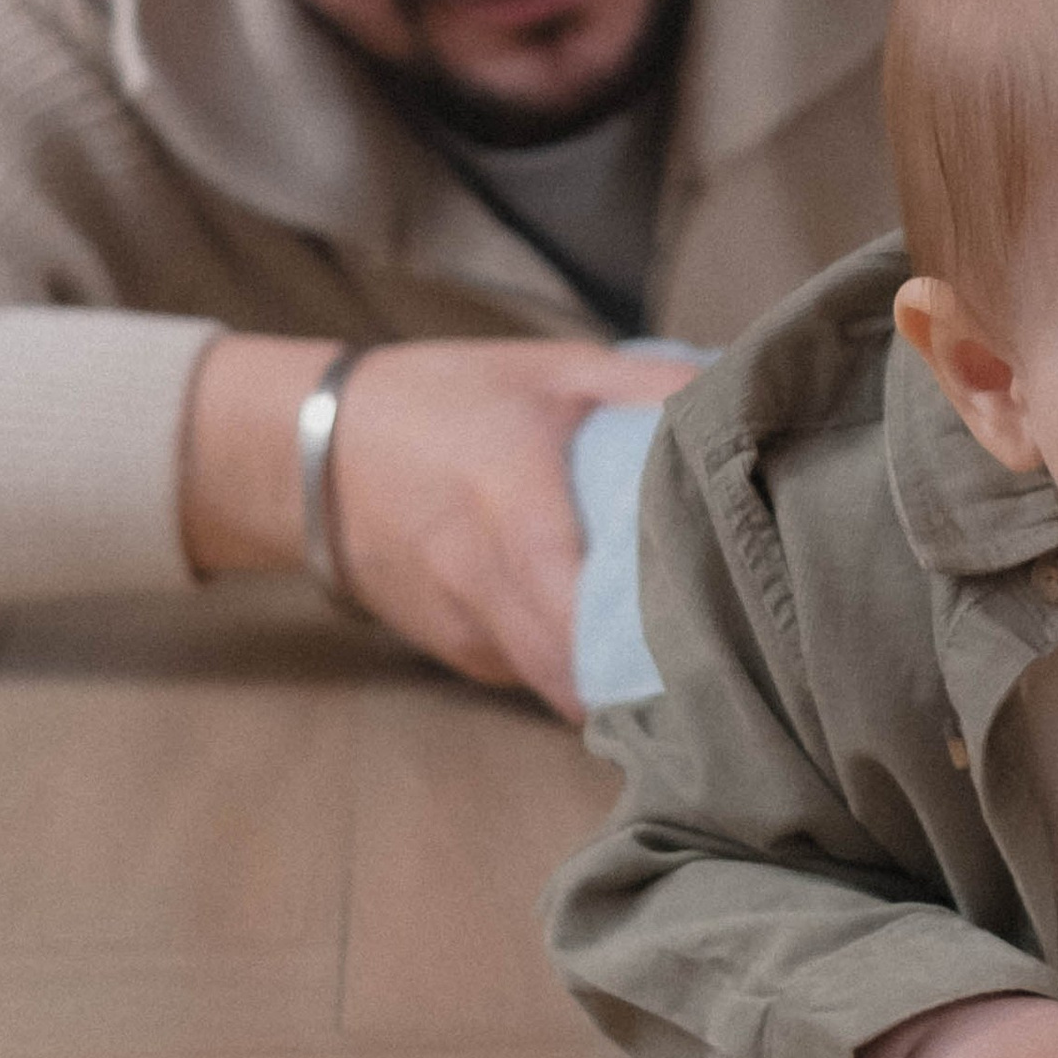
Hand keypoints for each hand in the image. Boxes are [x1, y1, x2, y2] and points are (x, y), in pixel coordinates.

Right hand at [179, 331, 686, 712]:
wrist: (310, 450)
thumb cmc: (441, 400)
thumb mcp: (550, 371)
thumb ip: (648, 385)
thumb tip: (747, 393)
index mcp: (512, 506)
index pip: (579, 616)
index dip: (650, 651)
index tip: (723, 646)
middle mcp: (483, 585)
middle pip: (578, 677)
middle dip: (650, 684)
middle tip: (727, 662)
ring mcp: (466, 630)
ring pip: (560, 686)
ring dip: (614, 679)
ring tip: (685, 650)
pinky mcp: (457, 652)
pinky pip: (532, 675)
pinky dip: (574, 667)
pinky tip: (614, 636)